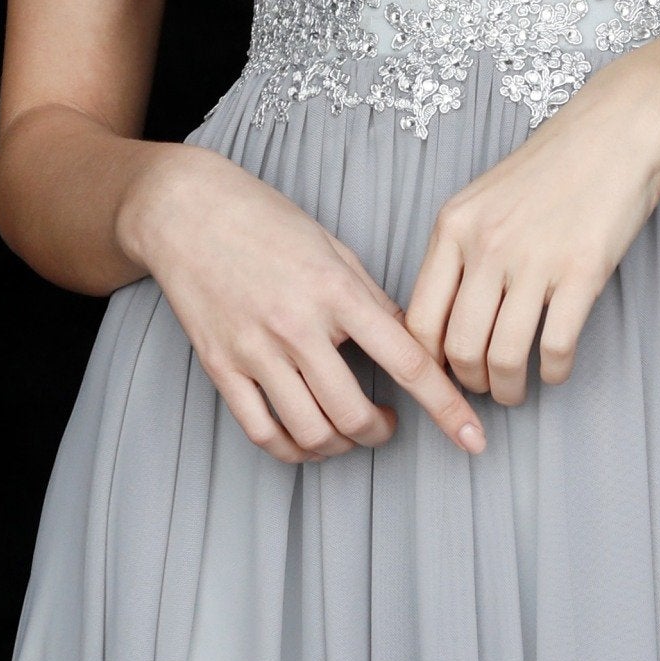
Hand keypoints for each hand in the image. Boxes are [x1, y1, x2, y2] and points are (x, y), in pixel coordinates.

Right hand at [120, 145, 486, 463]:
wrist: (186, 210)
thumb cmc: (265, 220)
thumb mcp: (333, 248)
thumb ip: (372, 299)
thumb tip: (413, 344)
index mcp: (336, 290)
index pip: (407, 361)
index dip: (446, 407)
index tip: (474, 438)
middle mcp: (296, 325)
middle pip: (354, 413)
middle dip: (381, 432)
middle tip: (389, 424)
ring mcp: (254, 350)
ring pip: (310, 432)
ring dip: (340, 446)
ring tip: (350, 433)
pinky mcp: (220, 366)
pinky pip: (262, 432)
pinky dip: (293, 450)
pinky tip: (308, 440)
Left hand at [403, 60, 659, 405]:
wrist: (618, 128)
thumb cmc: (554, 164)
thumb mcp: (485, 197)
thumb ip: (461, 248)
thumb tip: (445, 315)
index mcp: (454, 226)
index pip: (419, 318)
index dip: (426, 362)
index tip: (440, 376)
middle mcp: (487, 246)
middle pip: (458, 347)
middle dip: (468, 383)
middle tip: (482, 388)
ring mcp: (535, 260)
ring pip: (503, 356)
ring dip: (508, 388)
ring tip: (515, 391)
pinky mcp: (583, 272)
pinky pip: (555, 346)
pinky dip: (553, 372)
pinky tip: (554, 370)